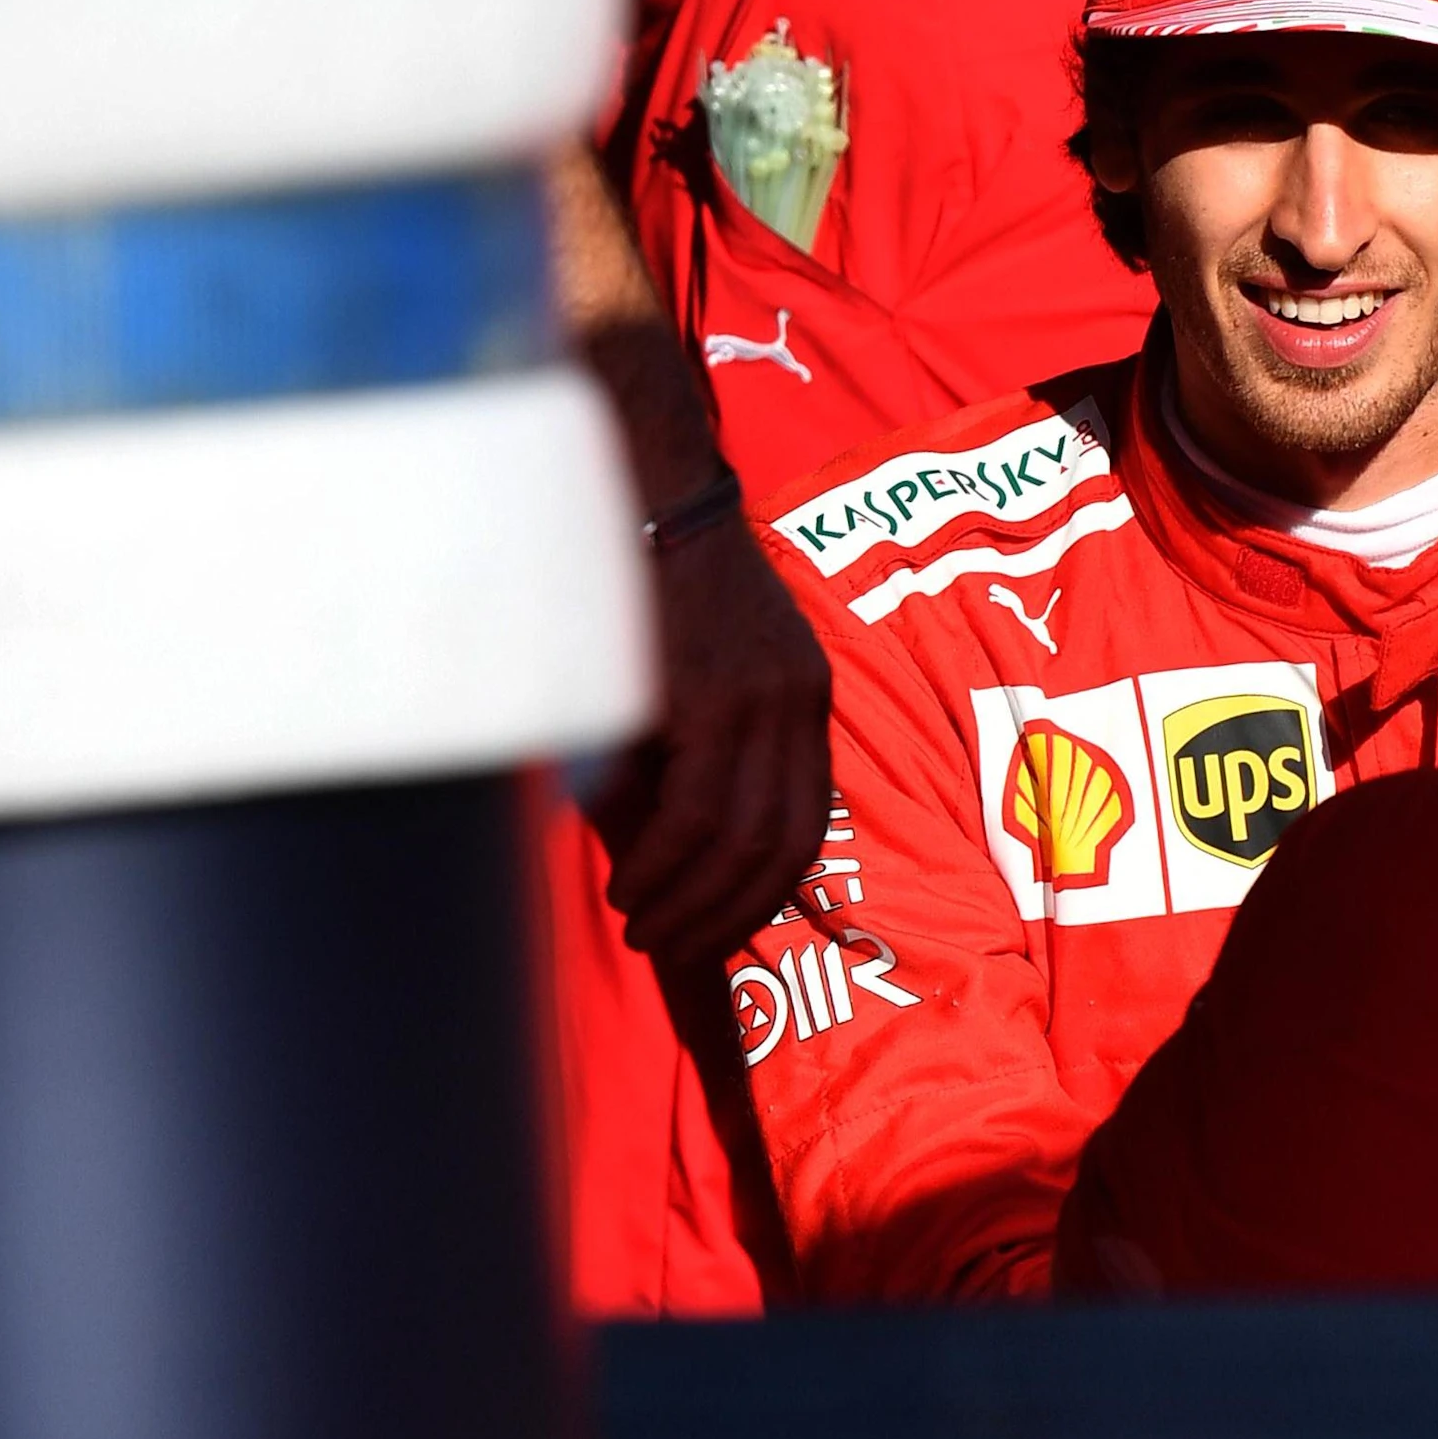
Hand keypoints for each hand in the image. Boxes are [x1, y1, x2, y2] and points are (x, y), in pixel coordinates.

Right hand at [583, 498, 832, 977]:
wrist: (646, 490)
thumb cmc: (655, 577)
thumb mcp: (702, 664)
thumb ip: (701, 741)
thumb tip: (669, 840)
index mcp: (804, 696)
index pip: (807, 820)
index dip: (765, 890)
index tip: (720, 928)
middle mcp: (797, 702)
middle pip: (783, 845)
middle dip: (728, 913)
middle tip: (675, 948)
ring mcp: (761, 700)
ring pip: (740, 839)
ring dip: (690, 899)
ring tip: (642, 925)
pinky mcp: (712, 696)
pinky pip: (698, 810)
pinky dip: (663, 861)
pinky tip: (630, 884)